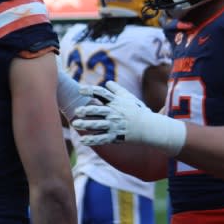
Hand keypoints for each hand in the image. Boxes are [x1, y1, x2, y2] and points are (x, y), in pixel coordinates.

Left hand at [72, 81, 186, 155]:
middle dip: (87, 110)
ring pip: (97, 124)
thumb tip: (108, 82)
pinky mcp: (114, 136)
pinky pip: (101, 138)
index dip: (90, 91)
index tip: (80, 89)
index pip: (101, 94)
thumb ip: (117, 90)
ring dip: (86, 124)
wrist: (148, 127)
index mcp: (115, 102)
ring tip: (75, 124)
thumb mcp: (128, 98)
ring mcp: (113, 125)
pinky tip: (82, 140)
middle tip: (77, 110)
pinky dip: (92, 140)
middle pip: (98, 110)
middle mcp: (113, 113)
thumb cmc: (136, 111)